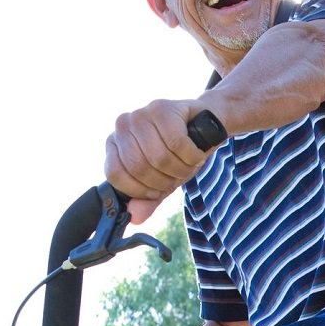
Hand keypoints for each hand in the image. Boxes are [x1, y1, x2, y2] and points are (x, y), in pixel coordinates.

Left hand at [105, 98, 210, 223]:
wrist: (209, 124)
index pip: (115, 175)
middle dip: (165, 180)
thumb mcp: (163, 180)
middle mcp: (122, 126)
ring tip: (189, 162)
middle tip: (179, 174)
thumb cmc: (181, 153)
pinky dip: (193, 156)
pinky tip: (197, 151)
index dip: (140, 190)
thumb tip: (135, 217)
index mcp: (115, 144)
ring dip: (182, 168)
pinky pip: (178, 144)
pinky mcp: (162, 108)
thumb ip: (148, 199)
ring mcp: (141, 114)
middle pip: (139, 168)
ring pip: (160, 158)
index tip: (158, 189)